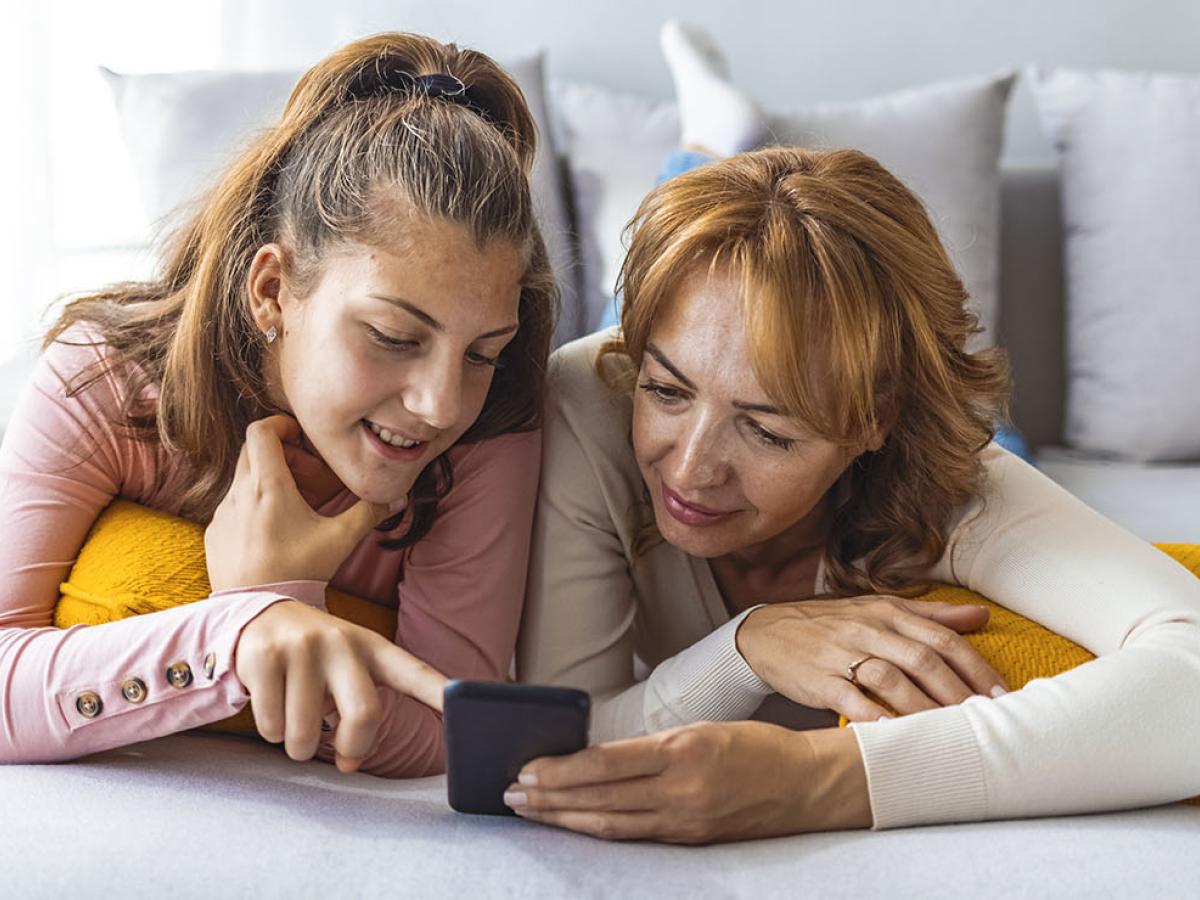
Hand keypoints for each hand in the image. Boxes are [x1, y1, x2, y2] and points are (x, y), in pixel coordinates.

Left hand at [205, 415, 394, 590]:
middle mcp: (239, 494)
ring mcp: (222, 514)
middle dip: (282, 454)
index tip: (301, 438)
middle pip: (253, 451)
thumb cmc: (299, 572)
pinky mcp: (214, 535)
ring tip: (294, 509)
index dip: (281, 425)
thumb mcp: (340, 540)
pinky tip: (272, 534)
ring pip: (243, 480)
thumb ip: (369, 513)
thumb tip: (397, 497)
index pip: (261, 430)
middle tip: (307, 476)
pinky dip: (252, 507)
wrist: (257, 612)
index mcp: (268, 486)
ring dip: (267, 483)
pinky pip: (232, 508)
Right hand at [235, 599, 446, 770]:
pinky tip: (272, 703)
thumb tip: (352, 762)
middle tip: (342, 754)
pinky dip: (271, 731)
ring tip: (296, 722)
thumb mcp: (351, 668)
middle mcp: (342, 642)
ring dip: (299, 746)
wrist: (260, 616)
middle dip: (352, 747)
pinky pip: (271, 726)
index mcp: (373, 648)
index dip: (440, 692)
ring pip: (305, 734)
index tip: (466, 705)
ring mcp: (302, 647)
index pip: (414, 671)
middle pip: (364, 715)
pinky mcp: (265, 656)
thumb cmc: (316, 657)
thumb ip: (361, 713)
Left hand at [504, 722, 869, 842]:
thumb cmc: (754, 746)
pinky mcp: (692, 840)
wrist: (808, 785)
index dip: (560, 771)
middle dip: (550, 798)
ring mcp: (687, 821)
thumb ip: (650, 747)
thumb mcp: (699, 730)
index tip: (526, 769)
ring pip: (611, 824)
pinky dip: (599, 830)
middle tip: (511, 794)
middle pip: (600, 798)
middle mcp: (682, 790)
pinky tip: (575, 825)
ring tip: (530, 811)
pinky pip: (635, 836)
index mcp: (683, 751)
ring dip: (565, 819)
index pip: (605, 764)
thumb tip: (592, 758)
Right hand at [736, 596, 1007, 720]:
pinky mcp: (819, 679)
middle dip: (958, 692)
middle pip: (923, 659)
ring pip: (891, 679)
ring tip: (950, 733)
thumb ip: (930, 615)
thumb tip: (980, 617)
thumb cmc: (832, 624)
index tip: (1000, 695)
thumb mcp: (878, 609)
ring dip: (924, 708)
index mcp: (887, 612)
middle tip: (985, 720)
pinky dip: (874, 716)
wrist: (768, 632)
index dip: (975, 667)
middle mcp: (868, 629)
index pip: (941, 637)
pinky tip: (895, 734)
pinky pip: (851, 699)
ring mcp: (842, 653)